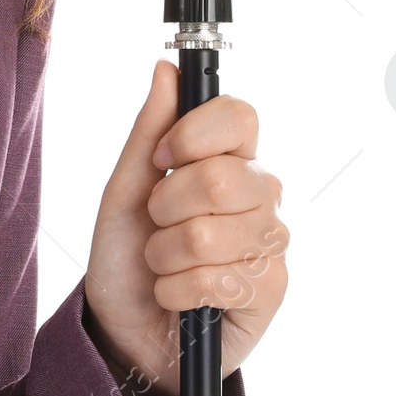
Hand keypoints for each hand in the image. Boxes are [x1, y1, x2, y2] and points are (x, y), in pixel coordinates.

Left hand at [82, 59, 287, 395]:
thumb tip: (166, 68)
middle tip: (156, 224)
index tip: (162, 156)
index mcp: (228, 159)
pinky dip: (175, 289)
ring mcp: (271, 243)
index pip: (241, 116)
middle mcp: (261, 195)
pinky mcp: (271, 291)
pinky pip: (215, 278)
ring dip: (165, 254)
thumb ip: (148, 130)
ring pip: (210, 233)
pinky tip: (177, 296)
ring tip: (163, 264)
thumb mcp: (124, 189)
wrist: (125, 327)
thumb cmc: (126, 253)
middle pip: (223, 177)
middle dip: (165, 205)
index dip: (196, 133)